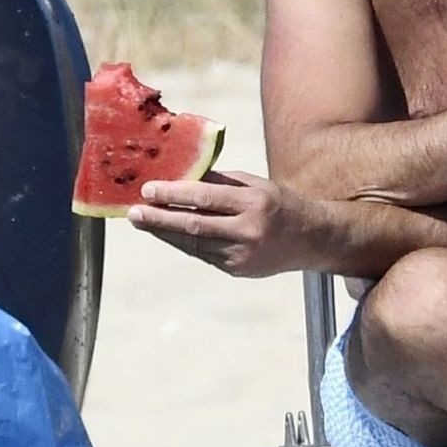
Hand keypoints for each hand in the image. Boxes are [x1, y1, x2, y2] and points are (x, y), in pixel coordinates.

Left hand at [127, 171, 327, 278]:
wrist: (313, 239)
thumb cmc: (280, 204)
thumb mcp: (256, 185)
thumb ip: (220, 183)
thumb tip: (180, 177)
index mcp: (255, 203)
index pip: (205, 198)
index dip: (173, 195)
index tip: (147, 190)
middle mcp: (249, 231)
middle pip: (194, 225)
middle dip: (159, 218)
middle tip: (133, 212)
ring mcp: (243, 254)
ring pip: (194, 244)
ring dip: (164, 233)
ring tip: (143, 222)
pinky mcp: (238, 269)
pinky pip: (203, 254)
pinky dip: (183, 243)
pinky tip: (167, 234)